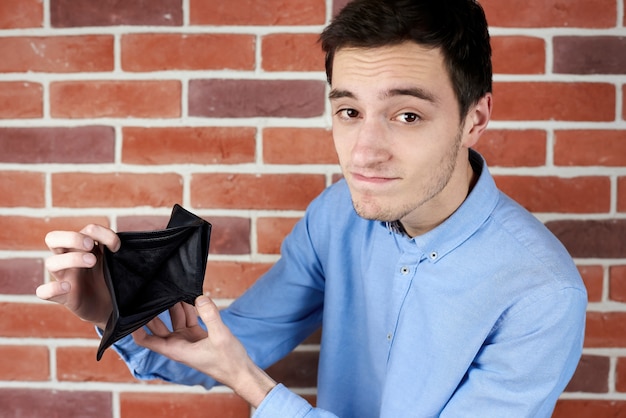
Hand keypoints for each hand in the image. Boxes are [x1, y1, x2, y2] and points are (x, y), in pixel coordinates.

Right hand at [36, 224, 120, 329]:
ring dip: (71, 259)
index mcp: (82, 248)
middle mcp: (69, 259)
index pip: (82, 230)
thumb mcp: (113, 262)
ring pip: (51, 263)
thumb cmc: (109, 279)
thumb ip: (113, 250)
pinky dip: (52, 288)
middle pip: (53, 238)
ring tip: (91, 262)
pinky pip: (43, 292)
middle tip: (89, 245)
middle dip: (71, 237)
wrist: (110, 307)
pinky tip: (68, 287)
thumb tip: (118, 243)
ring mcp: (64, 277)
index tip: (116, 246)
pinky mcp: (63, 297)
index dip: (99, 232)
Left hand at [133, 296, 276, 407]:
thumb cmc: (228, 361)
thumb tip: (200, 297)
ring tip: (169, 289)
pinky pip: (188, 319)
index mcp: (176, 349)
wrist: (241, 372)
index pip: (147, 340)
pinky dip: (189, 308)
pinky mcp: (197, 336)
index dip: (136, 329)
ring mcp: (187, 339)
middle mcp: (178, 344)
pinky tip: (190, 296)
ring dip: (173, 306)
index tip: (129, 315)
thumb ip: (210, 315)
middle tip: (149, 293)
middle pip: (158, 327)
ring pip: (174, 320)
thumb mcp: (220, 336)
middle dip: (153, 311)